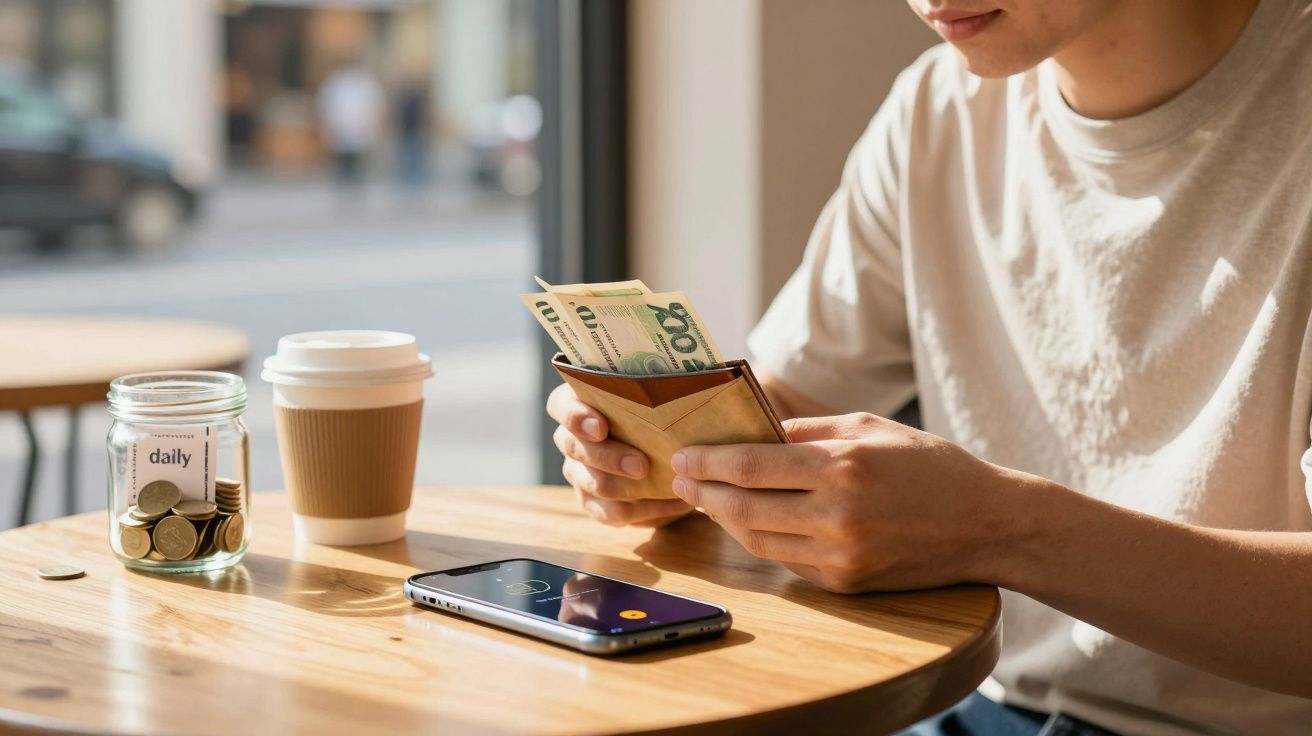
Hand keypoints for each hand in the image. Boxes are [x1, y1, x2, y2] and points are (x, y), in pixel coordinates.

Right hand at [547, 383, 692, 526]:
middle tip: (642, 465)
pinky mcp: (592, 502)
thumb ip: (653, 399)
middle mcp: (571, 439)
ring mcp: (578, 472)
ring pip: (593, 483)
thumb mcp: (656, 403)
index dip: (575, 416)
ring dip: (628, 487)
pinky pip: (609, 512)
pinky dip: (645, 510)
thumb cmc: (658, 417)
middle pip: (575, 447)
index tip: (601, 427)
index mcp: (579, 405)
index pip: (560, 406)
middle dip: (609, 457)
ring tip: (667, 486)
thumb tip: (673, 398)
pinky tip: (673, 503)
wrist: (668, 456)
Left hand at [669, 413, 1019, 592]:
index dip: (709, 461)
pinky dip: (761, 540)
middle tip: (681, 477)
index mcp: (842, 466)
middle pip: (743, 508)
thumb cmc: (929, 466)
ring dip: (724, 520)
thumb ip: (808, 431)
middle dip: (704, 491)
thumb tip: (753, 432)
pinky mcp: (847, 583)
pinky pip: (787, 561)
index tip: (683, 454)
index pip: (752, 465)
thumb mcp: (870, 427)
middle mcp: (837, 515)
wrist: (987, 524)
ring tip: (706, 499)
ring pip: (758, 540)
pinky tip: (747, 522)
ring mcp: (841, 555)